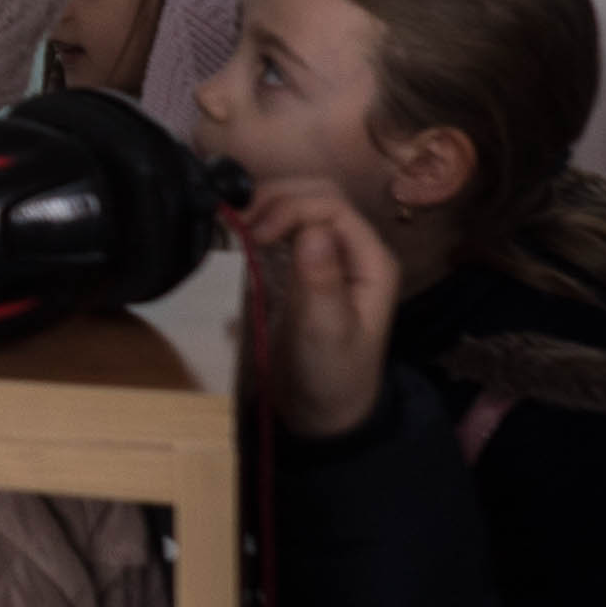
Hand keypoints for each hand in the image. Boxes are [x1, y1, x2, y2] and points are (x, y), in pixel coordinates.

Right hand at [242, 179, 401, 440]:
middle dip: (276, 199)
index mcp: (370, 261)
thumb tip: (312, 230)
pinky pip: (283, 227)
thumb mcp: (326, 334)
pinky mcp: (301, 266)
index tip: (256, 234)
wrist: (323, 411)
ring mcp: (326, 255)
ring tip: (235, 227)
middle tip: (239, 225)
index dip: (291, 208)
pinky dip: (259, 223)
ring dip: (265, 206)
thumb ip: (321, 282)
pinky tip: (239, 237)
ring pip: (298, 203)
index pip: (332, 205)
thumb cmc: (332, 375)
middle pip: (316, 194)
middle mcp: (352, 249)